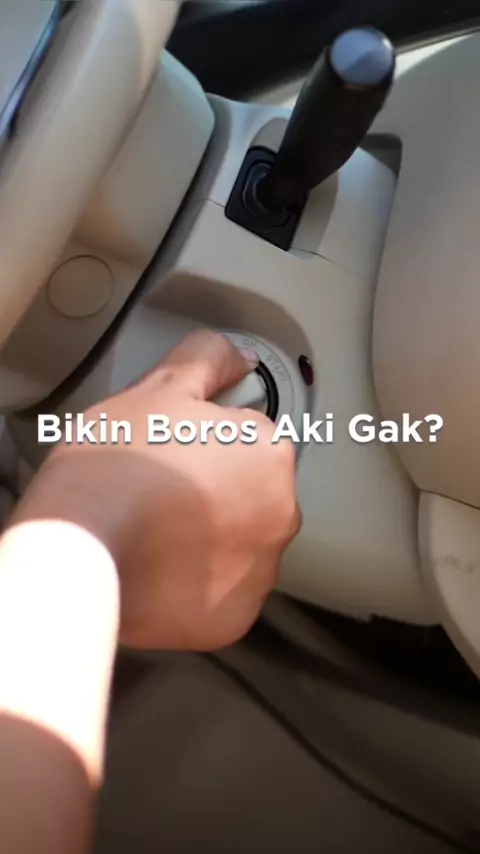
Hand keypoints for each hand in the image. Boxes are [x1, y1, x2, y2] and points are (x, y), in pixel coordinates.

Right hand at [13, 331, 300, 650]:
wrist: (82, 546)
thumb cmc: (117, 466)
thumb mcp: (160, 388)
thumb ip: (209, 361)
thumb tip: (239, 354)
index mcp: (270, 453)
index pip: (248, 441)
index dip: (206, 444)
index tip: (174, 454)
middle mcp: (281, 513)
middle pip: (249, 496)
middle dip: (214, 494)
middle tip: (160, 494)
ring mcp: (260, 571)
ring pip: (238, 547)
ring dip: (209, 541)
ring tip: (155, 534)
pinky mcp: (233, 619)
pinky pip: (221, 596)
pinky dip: (198, 588)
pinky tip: (160, 569)